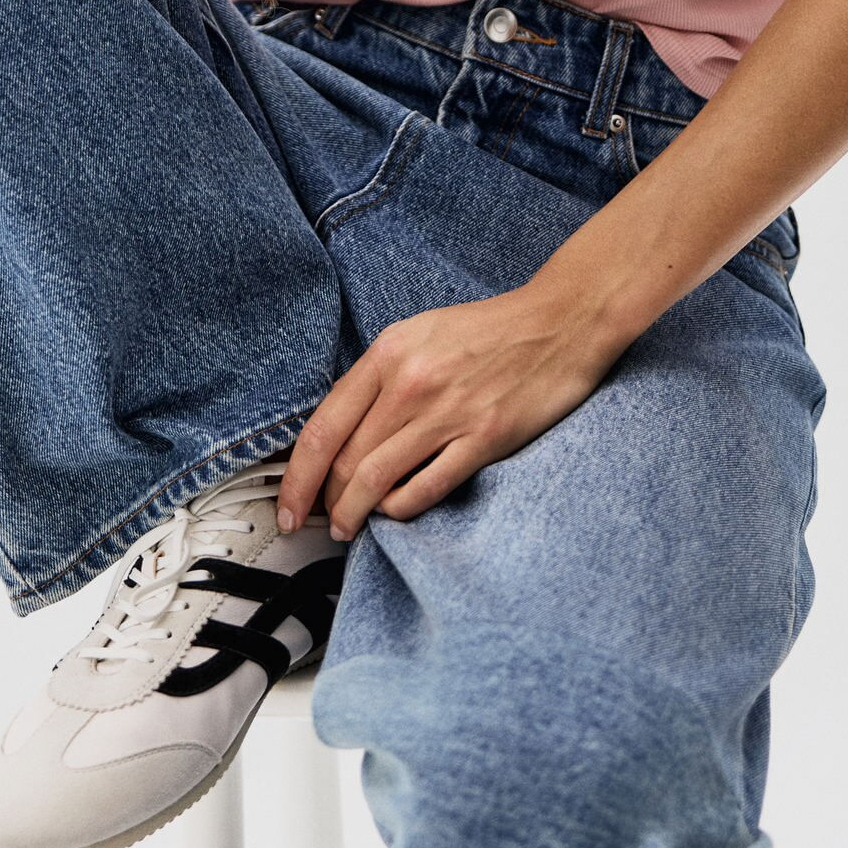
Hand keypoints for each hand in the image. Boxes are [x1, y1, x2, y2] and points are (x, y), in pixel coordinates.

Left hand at [275, 282, 620, 540]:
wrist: (560, 320)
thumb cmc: (491, 329)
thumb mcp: (421, 332)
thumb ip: (382, 376)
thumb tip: (343, 431)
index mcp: (390, 351)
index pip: (322, 426)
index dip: (295, 477)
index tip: (287, 505)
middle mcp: (411, 382)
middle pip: (344, 459)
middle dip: (323, 501)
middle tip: (320, 520)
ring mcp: (447, 412)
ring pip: (375, 480)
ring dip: (353, 514)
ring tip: (348, 527)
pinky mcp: (483, 438)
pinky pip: (425, 488)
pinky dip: (400, 510)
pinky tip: (394, 513)